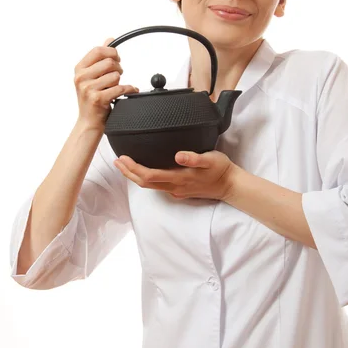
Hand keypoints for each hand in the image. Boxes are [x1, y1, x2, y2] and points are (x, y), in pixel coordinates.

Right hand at [74, 37, 138, 130]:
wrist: (88, 122)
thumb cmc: (91, 98)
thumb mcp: (91, 76)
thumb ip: (100, 58)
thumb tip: (109, 40)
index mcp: (79, 69)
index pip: (98, 50)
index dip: (112, 52)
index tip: (117, 59)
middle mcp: (81, 78)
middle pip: (109, 62)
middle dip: (118, 68)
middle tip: (117, 76)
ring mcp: (88, 88)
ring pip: (115, 75)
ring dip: (119, 81)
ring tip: (114, 88)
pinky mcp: (98, 99)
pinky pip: (120, 88)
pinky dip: (129, 89)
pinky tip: (129, 91)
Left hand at [113, 150, 236, 200]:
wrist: (230, 186)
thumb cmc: (220, 169)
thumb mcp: (210, 159)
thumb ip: (194, 158)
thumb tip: (178, 156)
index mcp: (179, 178)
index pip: (149, 175)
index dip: (133, 168)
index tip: (123, 158)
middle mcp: (174, 187)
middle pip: (144, 183)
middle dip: (128, 172)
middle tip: (117, 160)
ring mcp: (176, 191)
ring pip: (149, 186)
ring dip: (135, 176)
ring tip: (125, 165)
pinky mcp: (179, 191)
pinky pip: (157, 186)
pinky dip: (146, 178)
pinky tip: (144, 171)